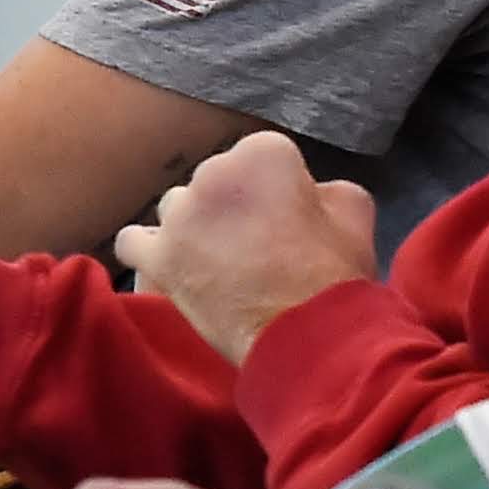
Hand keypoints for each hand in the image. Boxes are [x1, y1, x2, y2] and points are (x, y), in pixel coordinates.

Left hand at [114, 132, 376, 365]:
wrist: (307, 336)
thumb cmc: (335, 274)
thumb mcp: (356, 213)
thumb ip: (327, 188)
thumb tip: (311, 193)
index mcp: (263, 152)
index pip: (261, 158)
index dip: (278, 190)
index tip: (288, 221)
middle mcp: (213, 172)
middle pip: (215, 181)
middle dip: (232, 207)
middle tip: (256, 247)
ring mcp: (180, 215)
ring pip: (177, 208)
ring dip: (194, 228)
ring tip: (219, 263)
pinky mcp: (158, 257)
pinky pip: (133, 241)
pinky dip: (148, 251)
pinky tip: (169, 264)